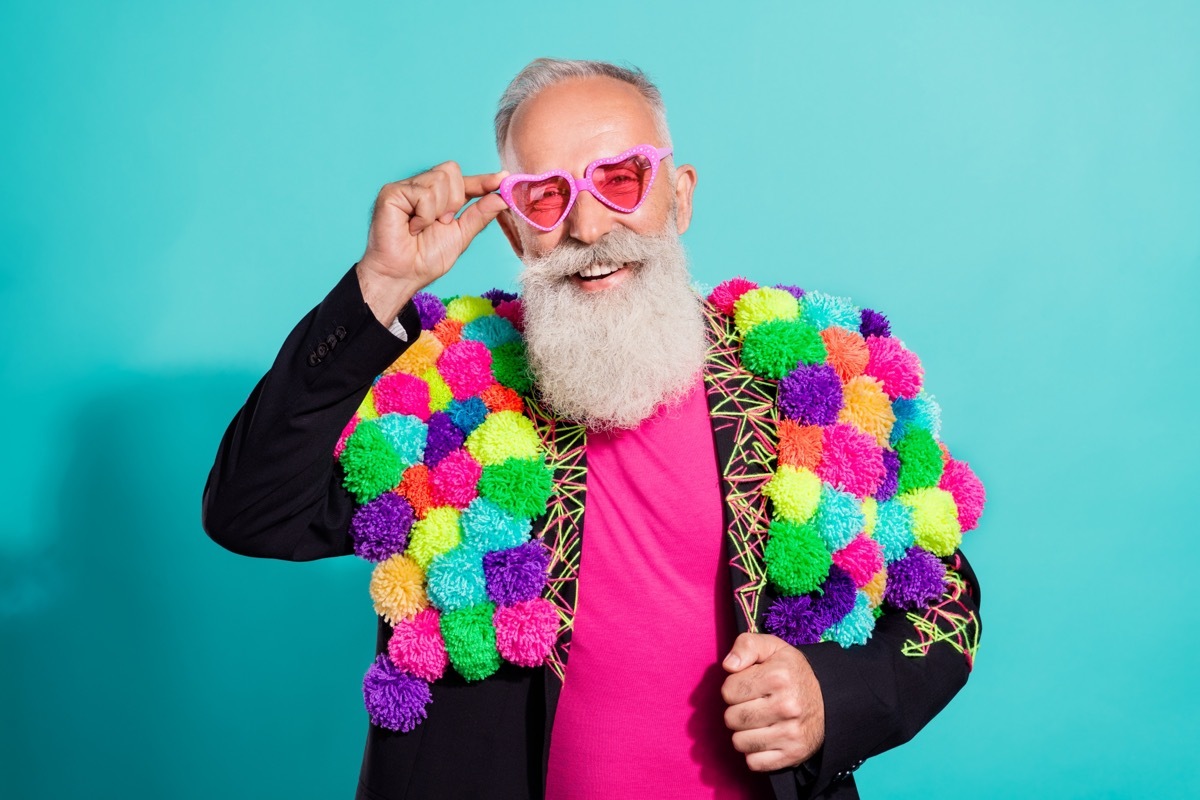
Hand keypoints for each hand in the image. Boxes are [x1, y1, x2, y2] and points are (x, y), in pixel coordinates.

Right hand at [356, 162, 508, 323]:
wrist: (403, 275)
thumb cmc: (426, 259)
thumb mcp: (461, 235)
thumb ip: (479, 215)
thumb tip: (502, 198)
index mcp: (439, 198)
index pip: (464, 181)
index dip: (483, 180)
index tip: (503, 179)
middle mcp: (421, 188)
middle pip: (451, 170)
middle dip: (455, 199)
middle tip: (444, 222)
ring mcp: (406, 188)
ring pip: (439, 179)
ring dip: (439, 210)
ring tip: (424, 227)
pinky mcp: (392, 193)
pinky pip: (423, 193)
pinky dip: (424, 215)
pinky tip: (412, 228)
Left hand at [721, 632, 824, 771]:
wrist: (829, 700)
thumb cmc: (791, 673)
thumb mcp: (772, 648)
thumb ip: (746, 646)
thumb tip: (728, 665)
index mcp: (779, 676)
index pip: (728, 691)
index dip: (733, 688)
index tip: (748, 687)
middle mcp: (787, 706)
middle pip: (731, 718)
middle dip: (736, 711)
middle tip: (753, 705)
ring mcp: (791, 733)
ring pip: (739, 742)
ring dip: (743, 733)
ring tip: (758, 722)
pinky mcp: (794, 754)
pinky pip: (754, 762)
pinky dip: (754, 753)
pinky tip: (765, 738)